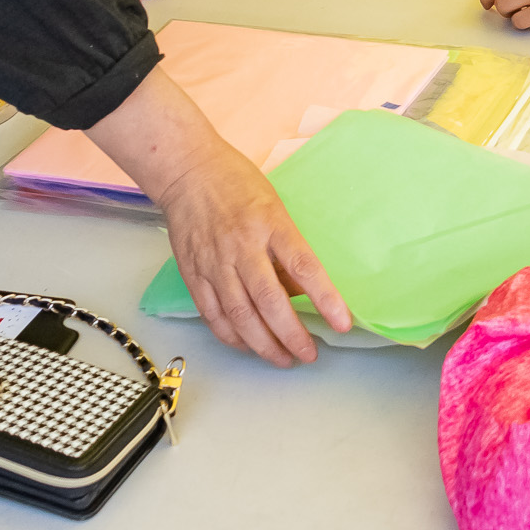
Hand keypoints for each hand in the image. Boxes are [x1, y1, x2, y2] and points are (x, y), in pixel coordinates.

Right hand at [146, 128, 351, 366]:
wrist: (188, 171)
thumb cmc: (237, 183)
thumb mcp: (275, 207)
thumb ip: (286, 248)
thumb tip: (300, 291)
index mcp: (271, 224)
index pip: (305, 268)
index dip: (326, 299)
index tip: (342, 322)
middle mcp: (243, 246)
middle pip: (270, 301)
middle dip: (292, 335)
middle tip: (309, 353)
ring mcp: (215, 262)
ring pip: (241, 316)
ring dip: (264, 345)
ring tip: (283, 359)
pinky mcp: (193, 273)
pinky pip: (213, 314)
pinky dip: (232, 336)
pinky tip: (248, 346)